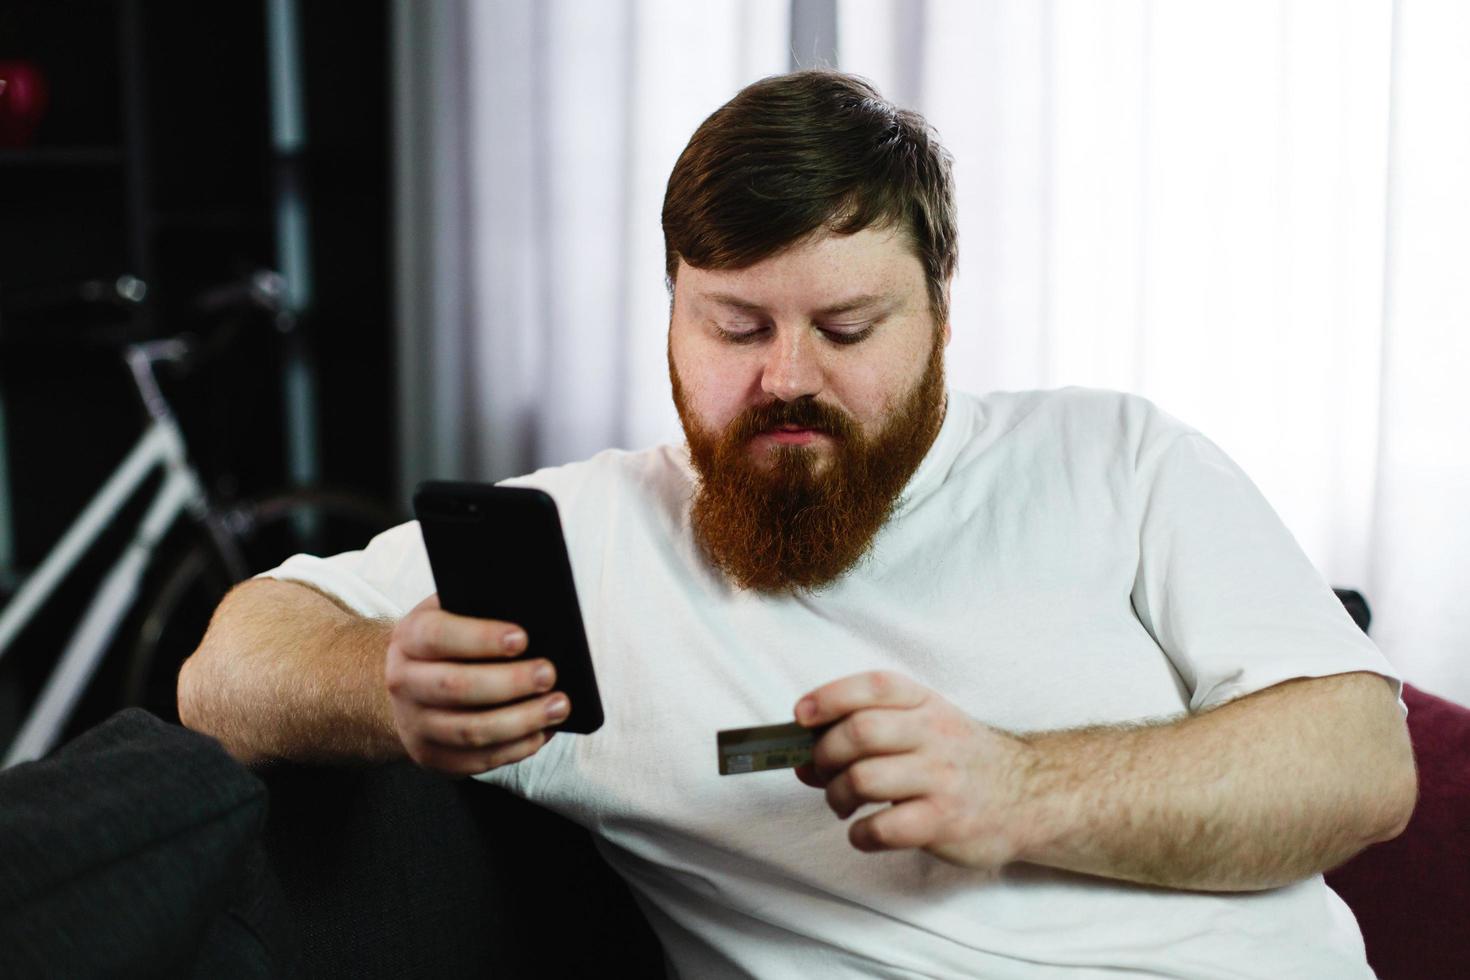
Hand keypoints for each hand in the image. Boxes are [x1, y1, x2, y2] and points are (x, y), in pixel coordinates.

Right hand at [385, 594, 567, 775]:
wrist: (411, 685)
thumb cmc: (449, 642)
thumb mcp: (452, 613)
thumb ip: (480, 609)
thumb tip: (535, 615)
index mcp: (408, 638)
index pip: (438, 636)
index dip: (480, 637)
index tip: (521, 638)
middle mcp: (404, 682)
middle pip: (456, 687)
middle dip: (510, 682)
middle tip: (549, 673)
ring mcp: (415, 724)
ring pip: (470, 730)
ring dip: (520, 721)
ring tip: (558, 706)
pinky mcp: (433, 756)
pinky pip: (478, 760)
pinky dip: (516, 748)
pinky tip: (543, 731)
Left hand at [794, 670, 1037, 870]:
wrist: (1030, 796)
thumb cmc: (958, 759)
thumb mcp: (922, 727)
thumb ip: (866, 732)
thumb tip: (800, 759)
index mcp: (924, 703)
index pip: (873, 686)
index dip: (829, 697)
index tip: (801, 717)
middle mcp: (934, 734)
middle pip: (859, 732)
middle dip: (825, 754)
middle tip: (822, 771)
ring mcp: (941, 778)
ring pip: (863, 779)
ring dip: (836, 796)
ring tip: (842, 804)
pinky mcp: (945, 822)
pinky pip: (884, 828)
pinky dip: (859, 835)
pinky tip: (865, 833)